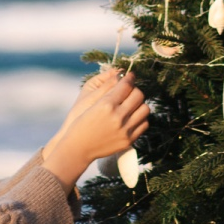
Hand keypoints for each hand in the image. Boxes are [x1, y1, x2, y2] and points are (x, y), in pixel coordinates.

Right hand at [40, 68, 149, 191]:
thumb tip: (122, 77)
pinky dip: (140, 118)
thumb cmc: (81, 123)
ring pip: (145, 109)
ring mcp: (125, 130)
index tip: (130, 75)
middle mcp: (118, 117)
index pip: (126, 85)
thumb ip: (107, 90)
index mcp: (106, 105)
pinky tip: (132, 117)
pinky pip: (144, 124)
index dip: (129, 77)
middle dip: (135, 90)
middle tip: (129, 91)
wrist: (78, 148)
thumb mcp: (90, 103)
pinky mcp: (129, 140)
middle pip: (138, 95)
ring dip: (139, 104)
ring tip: (132, 105)